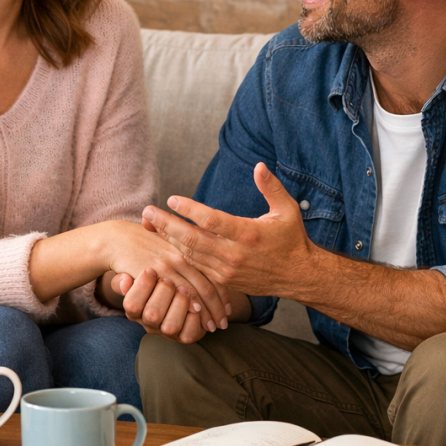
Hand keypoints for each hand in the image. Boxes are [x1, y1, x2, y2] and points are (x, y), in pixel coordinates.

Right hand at [101, 220, 230, 329]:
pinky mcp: (157, 273)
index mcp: (189, 248)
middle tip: (224, 322)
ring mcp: (171, 264)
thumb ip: (182, 257)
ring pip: (197, 292)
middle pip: (209, 284)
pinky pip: (177, 293)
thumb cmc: (143, 243)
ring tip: (213, 326)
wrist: (117, 238)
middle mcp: (183, 256)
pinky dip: (189, 308)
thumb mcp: (168, 246)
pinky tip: (195, 318)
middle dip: (218, 306)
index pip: (214, 273)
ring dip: (207, 311)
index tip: (229, 308)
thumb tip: (198, 279)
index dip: (223, 292)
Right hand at [112, 269, 207, 343]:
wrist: (175, 297)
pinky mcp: (184, 336)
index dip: (142, 287)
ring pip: (171, 327)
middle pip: (152, 315)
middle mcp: (149, 323)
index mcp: (135, 310)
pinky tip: (195, 304)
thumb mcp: (134, 278)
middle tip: (169, 280)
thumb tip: (125, 280)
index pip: (132, 304)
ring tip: (183, 289)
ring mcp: (166, 332)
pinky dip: (194, 318)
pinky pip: (189, 335)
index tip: (150, 270)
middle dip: (164, 292)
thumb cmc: (151, 282)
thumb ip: (123, 279)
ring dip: (179, 304)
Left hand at [140, 162, 316, 297]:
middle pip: (192, 239)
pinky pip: (196, 266)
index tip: (172, 199)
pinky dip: (180, 253)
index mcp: (248, 234)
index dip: (189, 209)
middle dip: (166, 225)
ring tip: (151, 223)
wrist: (298, 276)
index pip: (211, 220)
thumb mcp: (287, 209)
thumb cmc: (292, 238)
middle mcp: (235, 254)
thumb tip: (259, 165)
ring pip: (190, 254)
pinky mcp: (224, 280)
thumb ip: (271, 187)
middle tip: (147, 212)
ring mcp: (228, 270)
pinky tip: (167, 241)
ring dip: (169, 238)